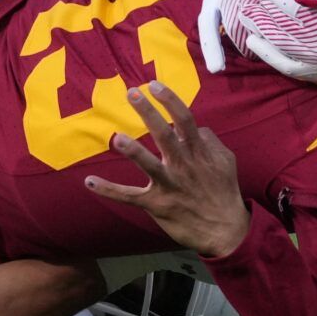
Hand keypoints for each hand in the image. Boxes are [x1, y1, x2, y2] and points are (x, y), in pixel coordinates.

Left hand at [85, 81, 249, 257]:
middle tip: (132, 94)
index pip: (184, 119)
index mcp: (198, 152)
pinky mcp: (157, 205)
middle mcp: (183, 165)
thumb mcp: (227, 161)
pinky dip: (109, 190)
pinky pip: (129, 196)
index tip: (154, 85)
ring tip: (116, 137)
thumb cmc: (224, 192)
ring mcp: (169, 185)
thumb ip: (211, 141)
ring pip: (149, 165)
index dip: (170, 100)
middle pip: (164, 134)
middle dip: (148, 113)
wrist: (226, 230)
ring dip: (133, 150)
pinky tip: (90, 181)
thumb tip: (197, 127)